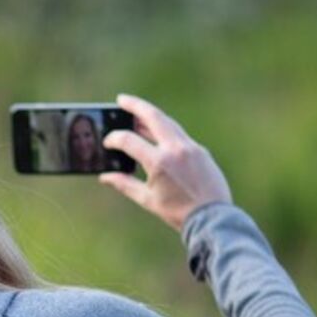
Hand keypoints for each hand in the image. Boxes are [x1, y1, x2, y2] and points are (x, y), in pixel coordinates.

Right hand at [98, 93, 232, 231]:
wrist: (211, 217)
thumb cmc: (177, 212)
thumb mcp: (147, 200)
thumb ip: (125, 184)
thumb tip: (105, 177)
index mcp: (158, 162)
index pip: (129, 140)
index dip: (114, 139)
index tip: (108, 142)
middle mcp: (175, 149)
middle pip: (153, 117)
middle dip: (136, 106)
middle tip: (122, 100)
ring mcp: (190, 147)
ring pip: (168, 122)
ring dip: (152, 116)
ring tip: (138, 114)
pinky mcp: (200, 150)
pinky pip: (179, 134)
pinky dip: (166, 130)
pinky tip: (158, 134)